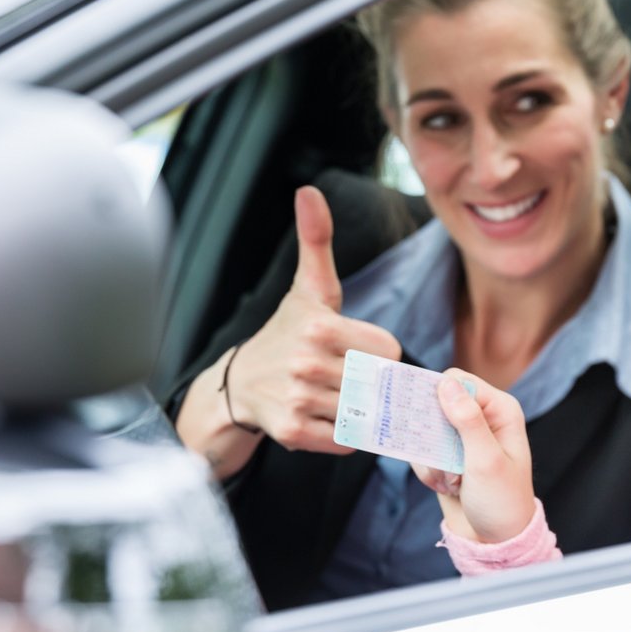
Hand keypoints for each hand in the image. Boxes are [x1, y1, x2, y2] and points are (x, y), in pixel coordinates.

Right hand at [178, 186, 401, 471]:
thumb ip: (316, 240)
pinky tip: (322, 415)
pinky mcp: (293, 431)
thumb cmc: (287, 331)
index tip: (351, 347)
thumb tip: (308, 190)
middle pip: (379, 383)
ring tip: (331, 394)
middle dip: (368, 382)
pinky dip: (342, 435)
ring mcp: (300, 398)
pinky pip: (346, 441)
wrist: (240, 382)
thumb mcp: (308, 287)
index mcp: (321, 324)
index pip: (390, 351)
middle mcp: (308, 362)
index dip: (377, 352)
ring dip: (356, 409)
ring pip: (364, 412)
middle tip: (341, 374)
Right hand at [413, 370, 535, 543]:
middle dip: (431, 433)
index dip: (438, 395)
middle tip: (438, 456)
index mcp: (499, 410)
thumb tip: (446, 383)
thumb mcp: (486, 460)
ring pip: (425, 430)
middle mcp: (482, 418)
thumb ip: (467, 420)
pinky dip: (428, 471)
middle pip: (436, 402)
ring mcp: (463, 438)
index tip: (427, 419)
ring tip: (451, 479)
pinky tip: (447, 487)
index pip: (459, 381)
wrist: (496, 542)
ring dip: (430, 458)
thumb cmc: (502, 502)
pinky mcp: (447, 456)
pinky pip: (422, 452)